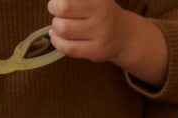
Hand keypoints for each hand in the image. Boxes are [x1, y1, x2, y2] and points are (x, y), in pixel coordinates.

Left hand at [47, 0, 167, 86]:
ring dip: (55, 27)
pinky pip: (69, 48)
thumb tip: (54, 2)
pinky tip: (56, 37)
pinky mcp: (96, 52)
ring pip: (63, 29)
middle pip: (63, 8)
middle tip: (57, 13)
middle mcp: (102, 15)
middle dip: (54, 9)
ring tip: (60, 26)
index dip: (56, 0)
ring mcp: (100, 36)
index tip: (58, 2)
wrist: (124, 36)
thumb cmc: (102, 13)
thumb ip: (76, 0)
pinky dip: (56, 42)